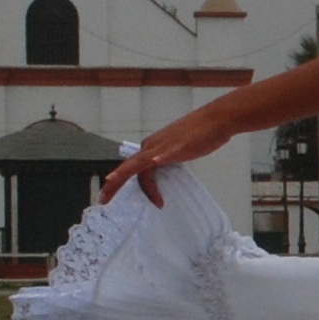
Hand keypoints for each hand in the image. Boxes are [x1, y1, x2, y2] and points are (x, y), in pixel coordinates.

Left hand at [99, 110, 232, 207]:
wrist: (216, 120)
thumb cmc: (201, 135)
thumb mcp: (179, 151)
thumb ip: (169, 159)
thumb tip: (165, 169)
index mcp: (151, 148)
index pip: (133, 169)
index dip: (124, 183)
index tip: (122, 199)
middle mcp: (151, 146)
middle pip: (128, 168)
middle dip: (112, 184)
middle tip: (102, 200)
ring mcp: (162, 147)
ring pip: (137, 166)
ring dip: (124, 178)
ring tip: (112, 188)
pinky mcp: (176, 148)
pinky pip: (161, 157)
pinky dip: (154, 163)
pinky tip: (152, 165)